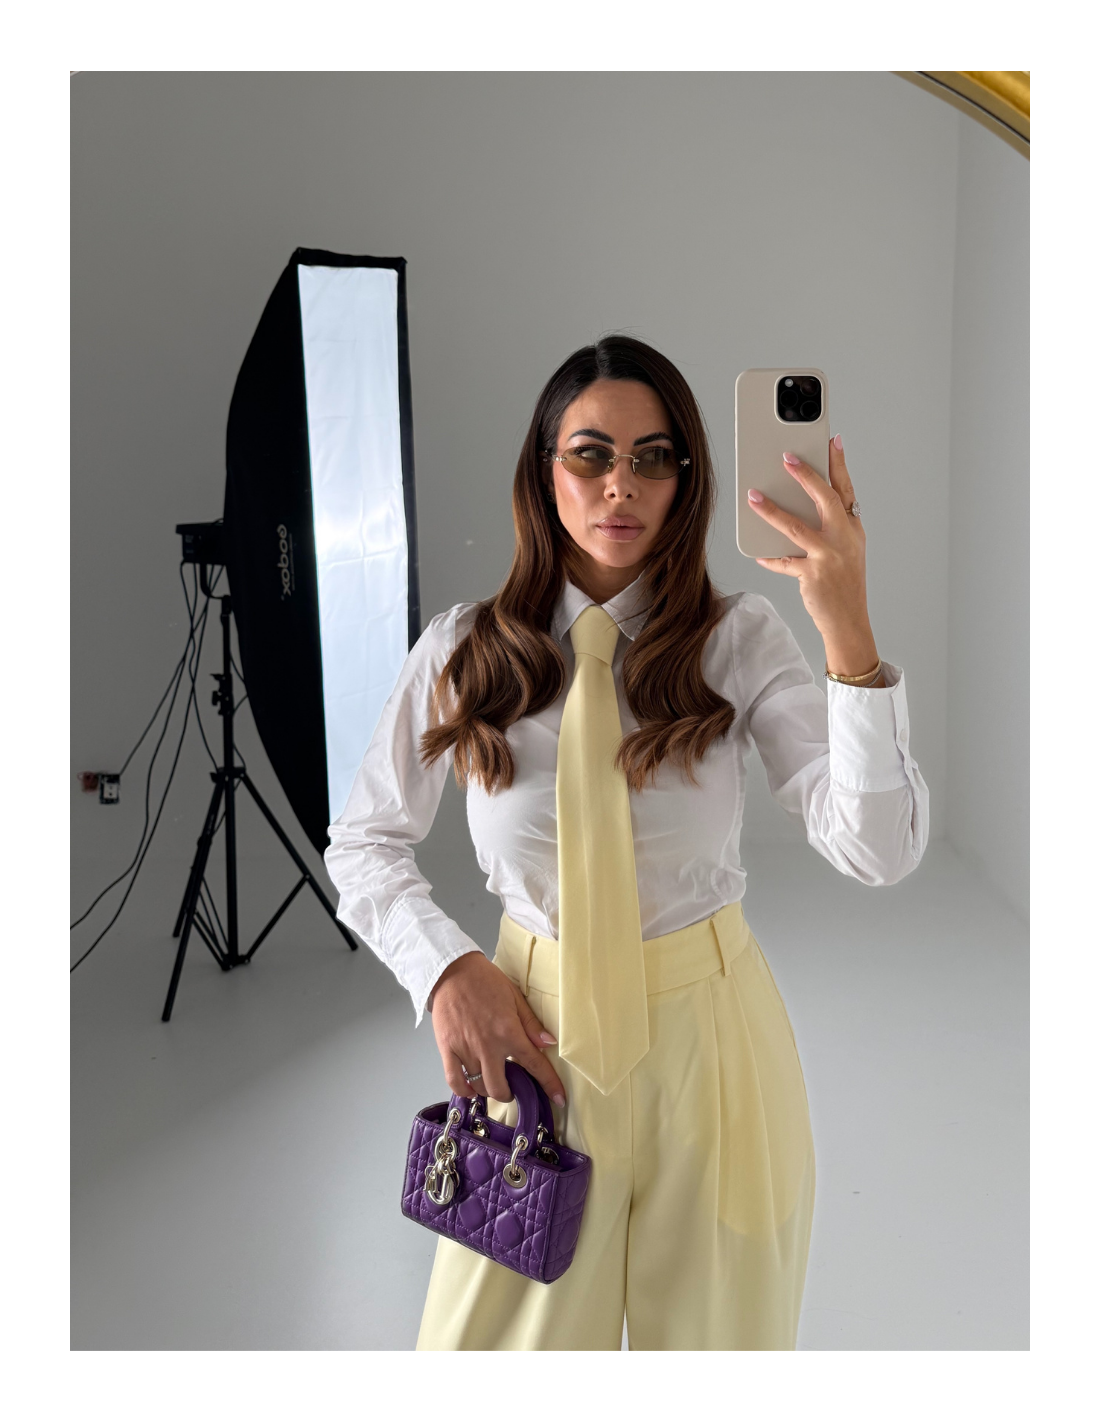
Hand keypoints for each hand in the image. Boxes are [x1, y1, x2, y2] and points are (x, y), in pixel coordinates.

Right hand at [429, 951, 566, 1107]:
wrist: (452, 971)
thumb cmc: (485, 981)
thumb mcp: (515, 997)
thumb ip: (532, 1024)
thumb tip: (549, 1044)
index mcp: (509, 1032)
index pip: (534, 1065)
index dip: (549, 1084)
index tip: (559, 1098)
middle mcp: (488, 1045)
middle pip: (501, 1088)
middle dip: (510, 1094)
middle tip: (512, 1087)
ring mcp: (465, 1049)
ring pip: (479, 1087)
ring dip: (489, 1090)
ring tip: (492, 1081)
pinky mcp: (447, 1049)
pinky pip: (455, 1081)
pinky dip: (464, 1091)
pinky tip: (471, 1088)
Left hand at [747, 435, 881, 678]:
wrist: (848, 620)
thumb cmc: (843, 583)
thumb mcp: (846, 550)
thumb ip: (830, 527)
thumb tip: (799, 505)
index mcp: (852, 529)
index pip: (846, 490)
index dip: (839, 464)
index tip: (833, 440)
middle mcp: (843, 539)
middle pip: (824, 499)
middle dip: (806, 475)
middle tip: (787, 456)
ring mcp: (828, 557)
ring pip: (796, 527)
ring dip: (771, 510)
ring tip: (753, 496)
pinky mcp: (812, 575)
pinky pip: (784, 560)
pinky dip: (769, 556)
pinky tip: (758, 551)